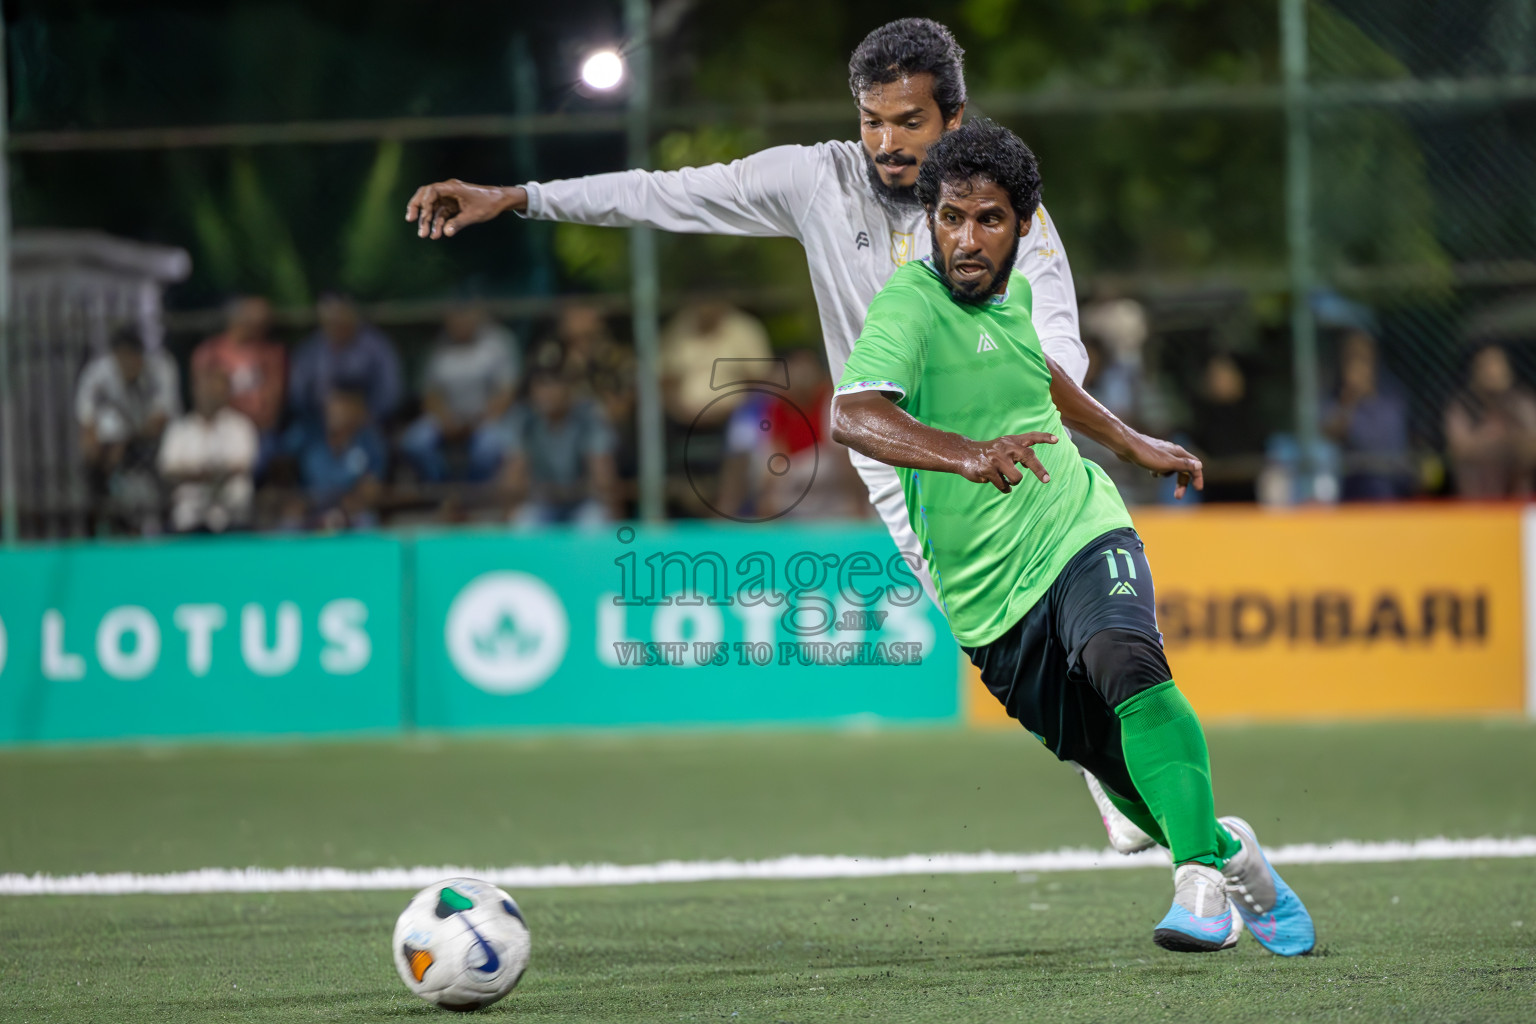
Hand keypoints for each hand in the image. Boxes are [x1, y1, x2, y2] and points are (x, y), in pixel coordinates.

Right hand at [405, 180, 525, 238]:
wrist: (500, 201)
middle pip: (426, 196)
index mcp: (452, 187)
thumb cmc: (488, 204)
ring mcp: (449, 198)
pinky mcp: (453, 206)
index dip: (424, 202)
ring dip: (428, 221)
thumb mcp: (474, 215)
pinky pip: (441, 214)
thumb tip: (446, 232)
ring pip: (433, 208)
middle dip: (417, 208)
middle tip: (410, 220)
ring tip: (424, 235)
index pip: (431, 191)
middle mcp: (448, 190)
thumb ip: (459, 223)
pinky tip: (436, 234)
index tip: (421, 215)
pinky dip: (438, 223)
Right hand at [960, 432, 1057, 492]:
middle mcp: (1005, 447)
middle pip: (1028, 456)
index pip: (1030, 437)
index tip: (1056, 440)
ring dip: (1014, 482)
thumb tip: (1031, 465)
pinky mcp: (988, 470)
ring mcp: (996, 459)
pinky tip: (1000, 484)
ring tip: (1008, 480)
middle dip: (1039, 470)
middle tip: (1047, 480)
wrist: (964, 454)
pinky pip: (1004, 485)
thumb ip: (1018, 452)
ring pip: (1017, 477)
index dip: (1044, 438)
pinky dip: (1004, 488)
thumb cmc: (988, 452)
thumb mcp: (1003, 447)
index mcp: (1011, 441)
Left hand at [1120, 432, 1202, 499]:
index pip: (1194, 465)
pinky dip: (1158, 472)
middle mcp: (1172, 452)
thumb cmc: (1147, 455)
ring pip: (1171, 468)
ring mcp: (1162, 454)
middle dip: (1181, 483)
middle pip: (1183, 469)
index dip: (1197, 477)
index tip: (1198, 489)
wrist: (1127, 446)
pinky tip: (1151, 472)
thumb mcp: (1168, 463)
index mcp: (1179, 453)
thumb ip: (1184, 465)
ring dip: (1167, 475)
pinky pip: (1160, 467)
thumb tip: (1200, 465)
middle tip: (1178, 497)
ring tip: (1157, 474)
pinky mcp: (1152, 456)